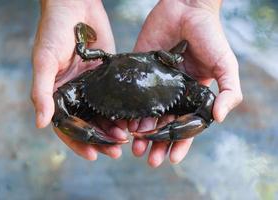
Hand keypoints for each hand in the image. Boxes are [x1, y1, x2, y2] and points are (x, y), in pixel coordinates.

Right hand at [31, 0, 125, 159]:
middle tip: (116, 150)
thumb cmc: (53, 31)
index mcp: (58, 94)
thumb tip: (40, 124)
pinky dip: (123, 110)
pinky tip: (133, 118)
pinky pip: (117, 98)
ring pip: (104, 114)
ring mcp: (94, 87)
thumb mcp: (44, 61)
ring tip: (126, 138)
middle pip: (88, 124)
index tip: (93, 154)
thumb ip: (42, 92)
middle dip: (101, 139)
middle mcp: (76, 94)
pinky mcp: (109, 77)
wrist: (76, 6)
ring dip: (114, 128)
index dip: (78, 142)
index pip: (67, 126)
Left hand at [129, 0, 242, 166]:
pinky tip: (126, 125)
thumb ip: (229, 91)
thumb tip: (219, 118)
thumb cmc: (210, 37)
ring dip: (141, 134)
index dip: (181, 144)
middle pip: (164, 126)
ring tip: (135, 148)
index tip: (173, 159)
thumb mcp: (226, 65)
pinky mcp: (140, 72)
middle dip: (157, 144)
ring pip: (146, 115)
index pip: (186, 126)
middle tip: (149, 159)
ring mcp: (155, 84)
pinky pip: (133, 96)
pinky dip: (129, 112)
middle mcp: (172, 94)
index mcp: (192, 96)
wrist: (186, 9)